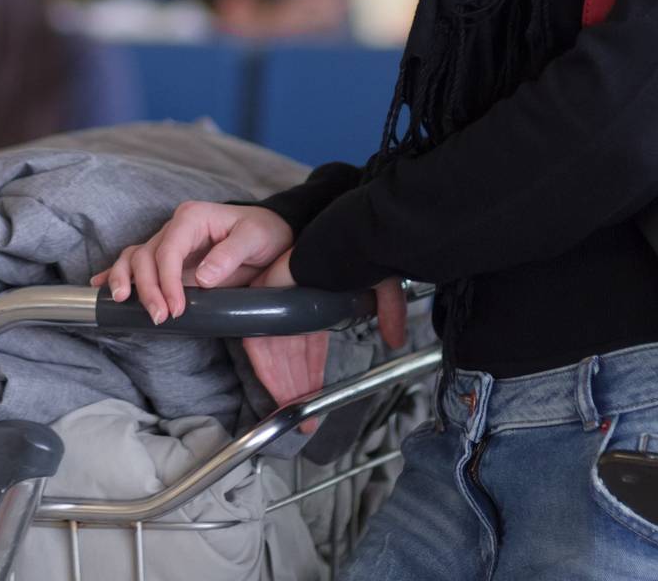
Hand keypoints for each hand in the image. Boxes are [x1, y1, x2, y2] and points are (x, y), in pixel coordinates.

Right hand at [89, 203, 292, 324]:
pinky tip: (100, 287)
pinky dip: (116, 274)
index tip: (177, 308)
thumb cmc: (264, 231)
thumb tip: (202, 277)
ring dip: (126, 281)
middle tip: (160, 317)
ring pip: (134, 258)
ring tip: (123, 303)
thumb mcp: (255, 238)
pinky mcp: (167, 260)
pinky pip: (135, 263)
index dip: (166, 281)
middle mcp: (175, 228)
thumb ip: (230, 254)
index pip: (168, 250)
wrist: (270, 235)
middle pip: (145, 256)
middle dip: (147, 288)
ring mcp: (169, 243)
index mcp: (193, 218)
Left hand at [242, 252, 411, 435]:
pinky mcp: (265, 305)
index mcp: (319, 303)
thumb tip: (397, 339)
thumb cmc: (359, 251)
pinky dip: (268, 373)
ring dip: (285, 388)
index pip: (312, 347)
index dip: (314, 374)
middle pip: (292, 358)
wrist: (342, 237)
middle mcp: (297, 307)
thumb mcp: (382, 284)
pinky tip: (278, 396)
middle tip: (304, 420)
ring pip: (277, 357)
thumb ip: (389, 309)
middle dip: (298, 390)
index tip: (317, 398)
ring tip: (294, 417)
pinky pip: (261, 347)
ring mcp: (279, 305)